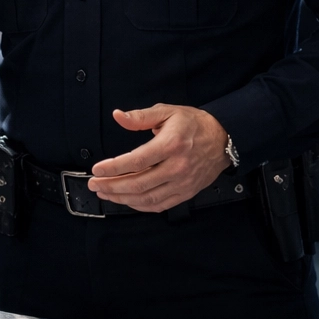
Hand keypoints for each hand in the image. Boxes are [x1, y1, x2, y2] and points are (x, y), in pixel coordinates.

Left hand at [87, 105, 230, 212]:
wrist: (223, 139)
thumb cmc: (194, 124)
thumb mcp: (167, 112)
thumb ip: (140, 117)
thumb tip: (118, 116)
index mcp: (170, 145)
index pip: (136, 161)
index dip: (114, 167)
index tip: (97, 169)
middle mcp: (177, 167)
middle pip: (139, 183)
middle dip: (112, 186)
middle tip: (94, 184)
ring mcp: (182, 183)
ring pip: (147, 198)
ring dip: (122, 198)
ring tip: (105, 194)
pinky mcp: (186, 193)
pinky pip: (160, 205)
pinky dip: (140, 206)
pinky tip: (127, 201)